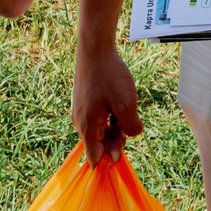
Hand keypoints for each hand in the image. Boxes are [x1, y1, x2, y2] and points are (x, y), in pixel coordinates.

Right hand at [72, 43, 143, 164]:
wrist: (95, 48)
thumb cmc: (110, 76)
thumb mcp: (126, 105)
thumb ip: (130, 128)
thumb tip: (129, 138)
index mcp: (88, 127)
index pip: (94, 157)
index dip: (109, 161)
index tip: (122, 157)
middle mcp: (80, 122)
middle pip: (99, 143)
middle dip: (116, 140)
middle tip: (128, 124)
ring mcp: (80, 111)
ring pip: (100, 129)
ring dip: (115, 126)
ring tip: (125, 110)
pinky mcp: (83, 101)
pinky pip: (97, 117)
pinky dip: (109, 116)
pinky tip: (118, 102)